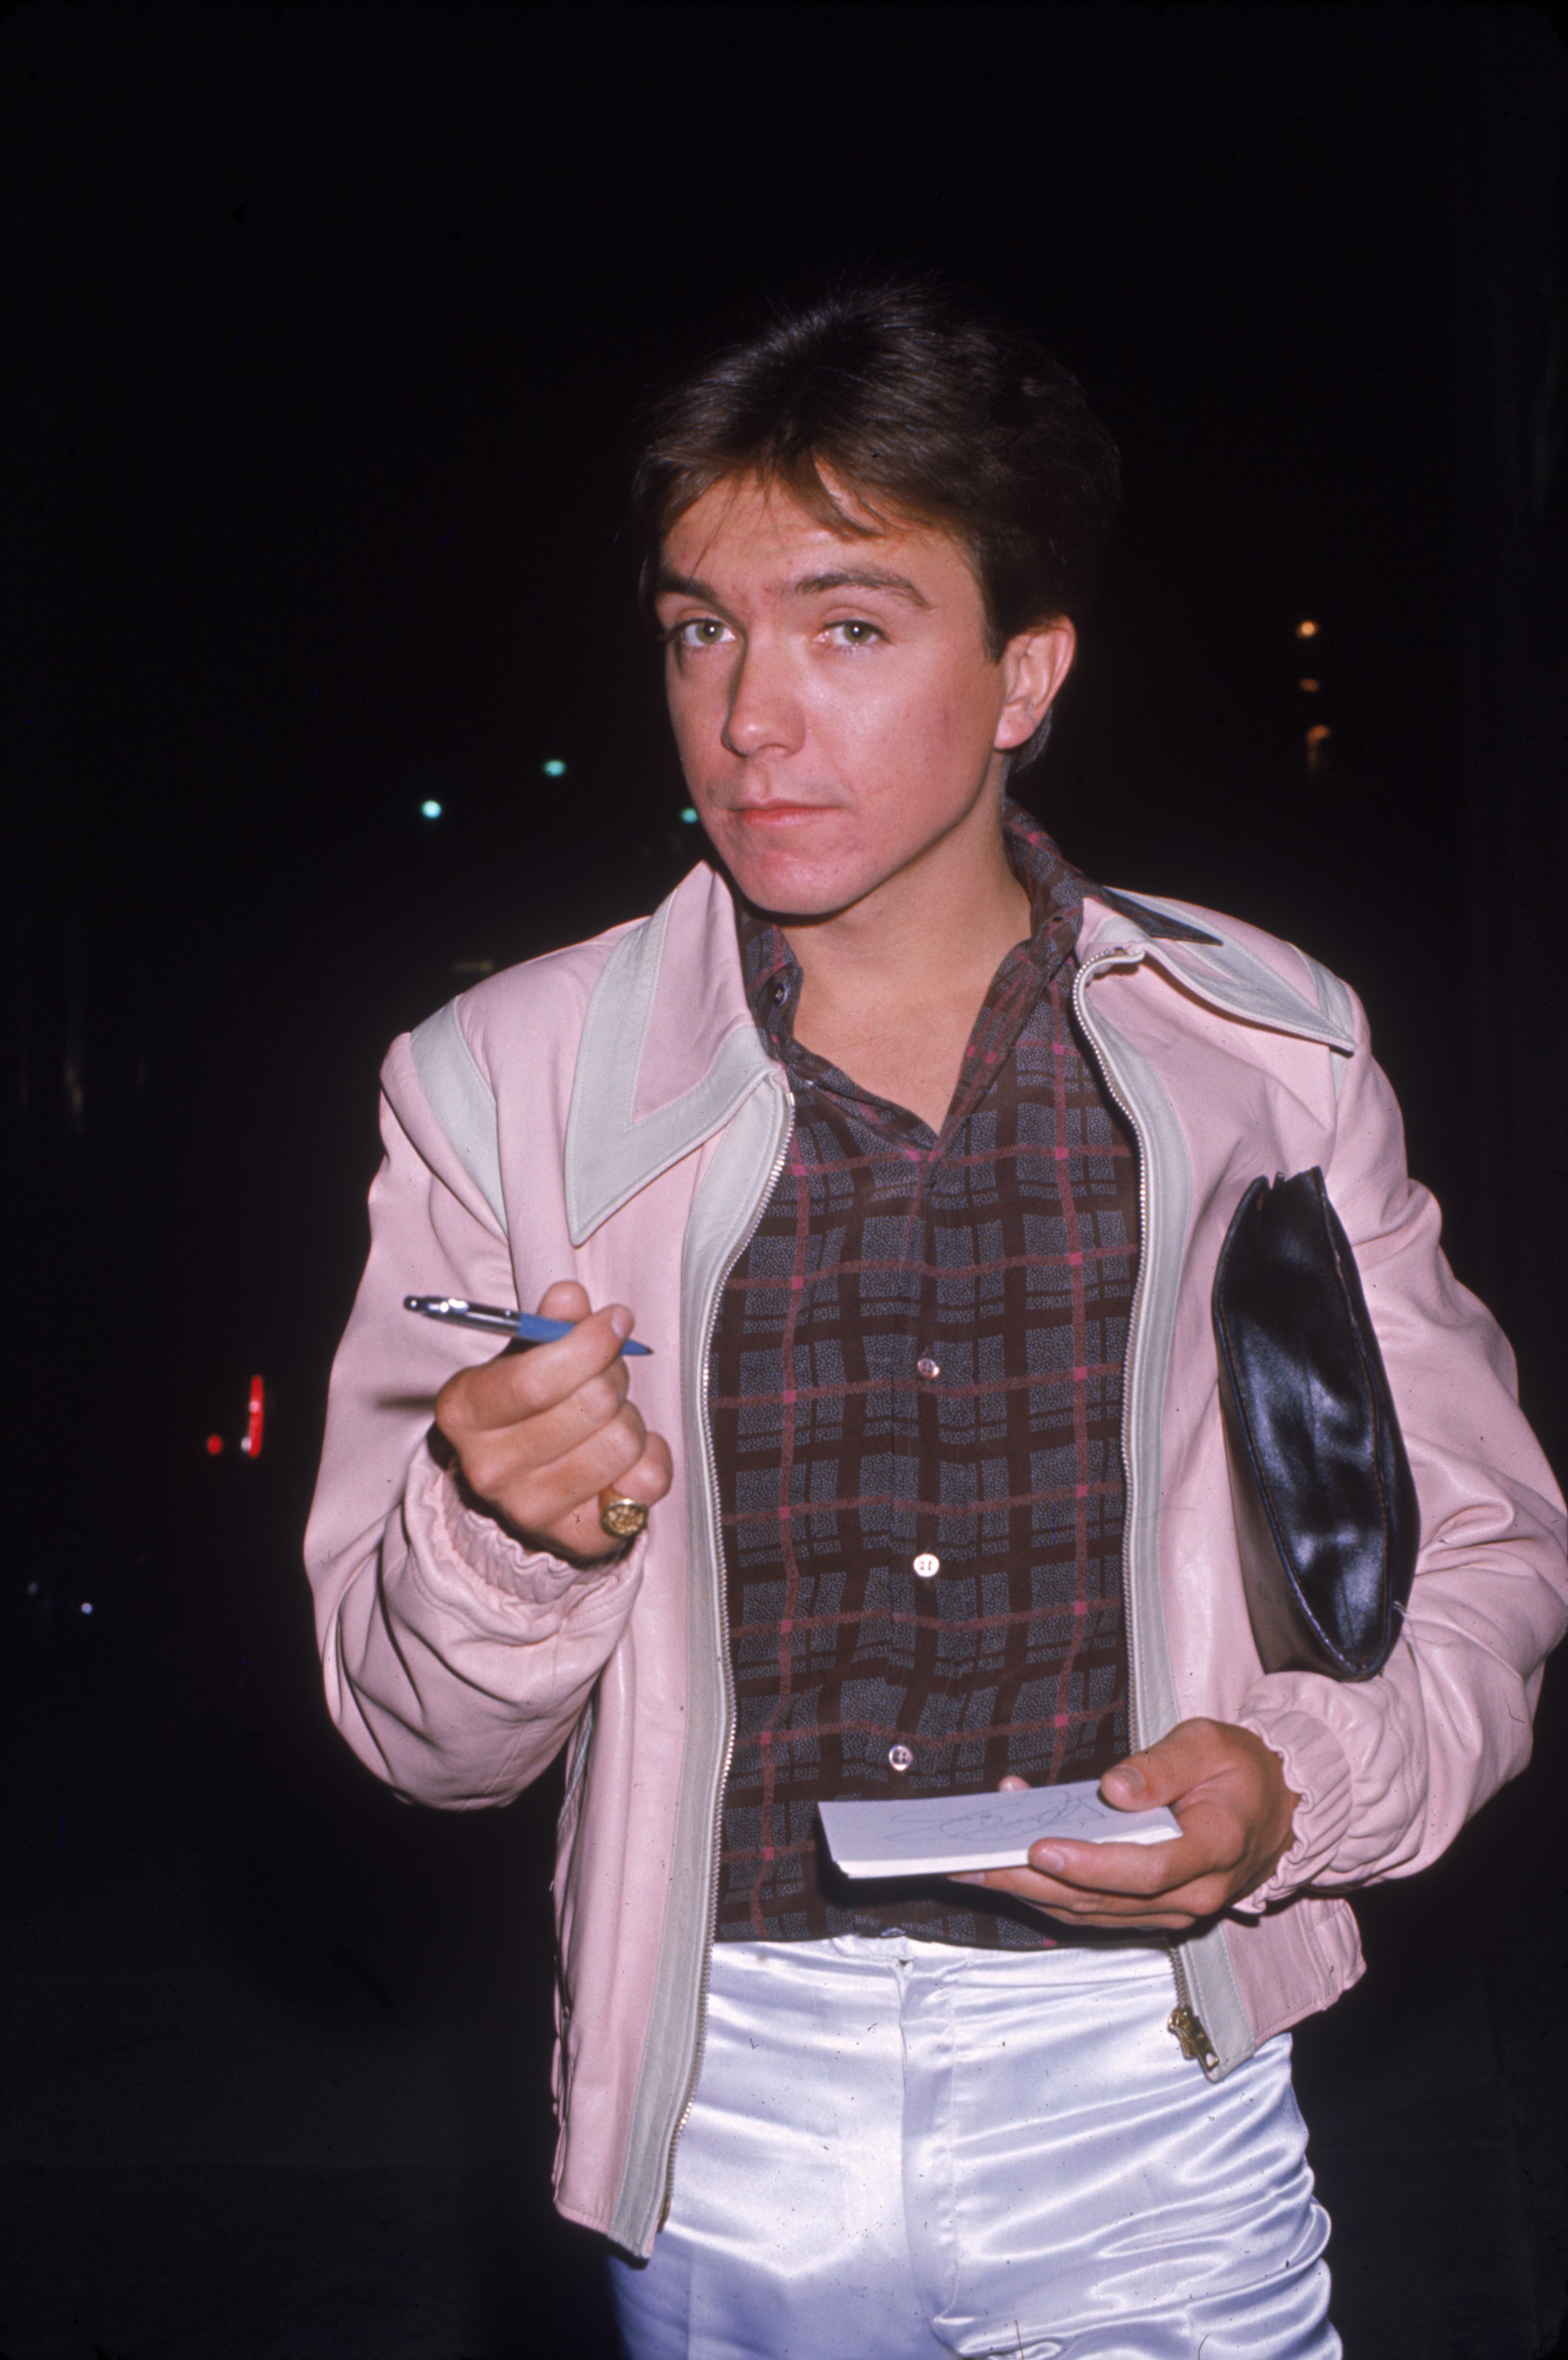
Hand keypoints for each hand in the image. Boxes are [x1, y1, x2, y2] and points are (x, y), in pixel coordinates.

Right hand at [433, 1280, 672, 1563]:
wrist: (524, 1489)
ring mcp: (531, 1511)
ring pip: (623, 1441)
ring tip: (611, 1420)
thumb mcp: (526, 1358)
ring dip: (631, 1419)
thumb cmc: (527, 1408)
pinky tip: (627, 1457)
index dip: (589, 1344)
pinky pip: (648, 1483)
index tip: (616, 1320)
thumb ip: (549, 1324)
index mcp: (464, 1412)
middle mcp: (488, 1469)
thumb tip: (569, 1297)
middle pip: (590, 1404)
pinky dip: (651, 1457)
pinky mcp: (579, 1540)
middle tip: (610, 1375)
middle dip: (615, 1376)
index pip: (535, 1379)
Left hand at [951, 1719, 1299, 1932]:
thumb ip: (1163, 1765)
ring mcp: (1174, 1910)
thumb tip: (1114, 1789)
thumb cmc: (1240, 1768)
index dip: (1090, 1864)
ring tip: (977, 1868)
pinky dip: (1052, 1891)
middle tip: (978, 1864)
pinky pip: (1097, 1909)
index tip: (1040, 1847)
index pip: (1147, 1870)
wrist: (1277, 1809)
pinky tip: (1011, 1864)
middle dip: (1036, 1883)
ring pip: (1093, 1912)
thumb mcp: (1209, 1743)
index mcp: (1215, 1847)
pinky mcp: (1154, 1910)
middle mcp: (1194, 1893)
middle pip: (1107, 1900)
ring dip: (1033, 1893)